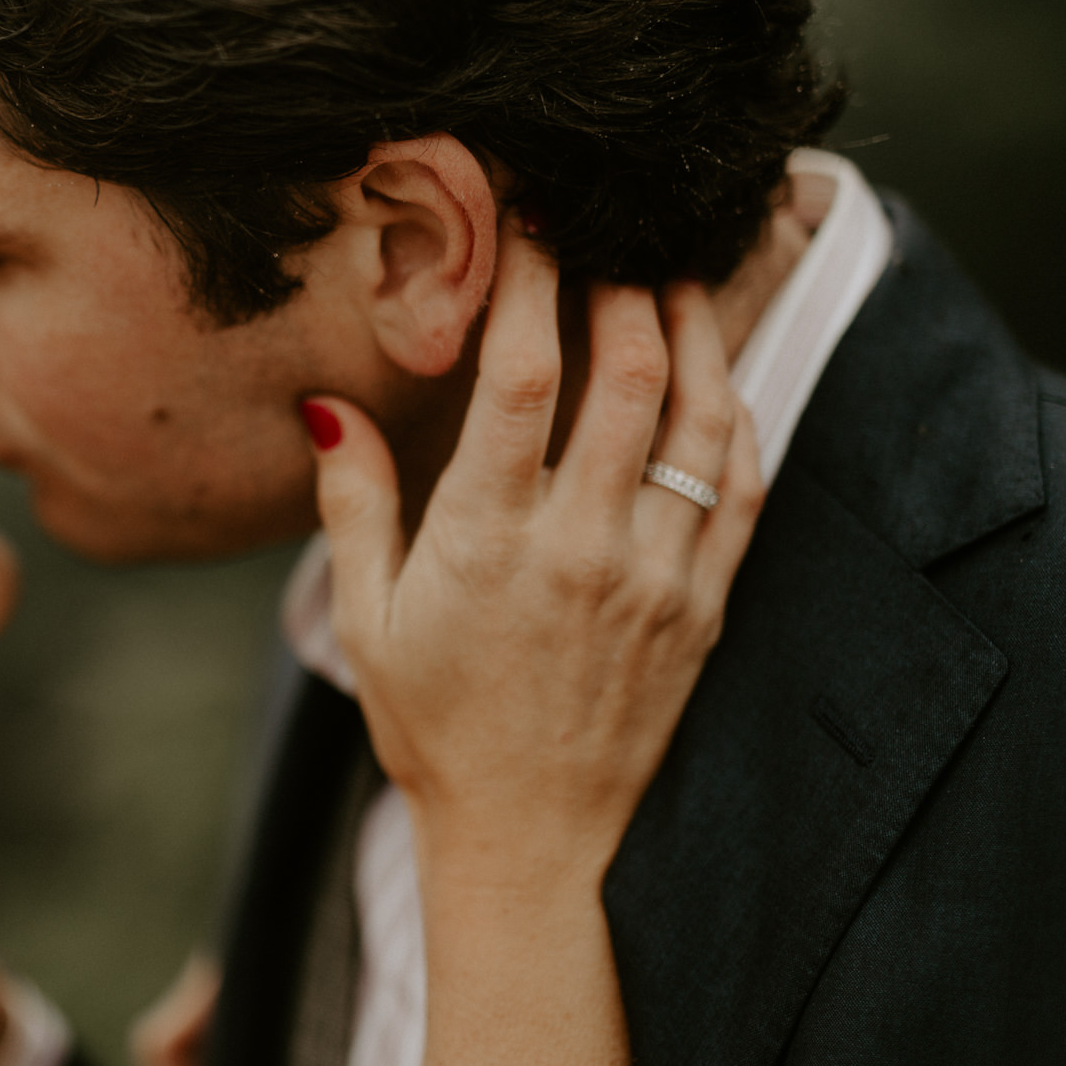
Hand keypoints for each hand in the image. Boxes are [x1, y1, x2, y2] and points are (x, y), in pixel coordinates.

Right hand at [304, 228, 762, 889]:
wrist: (534, 837)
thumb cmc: (435, 725)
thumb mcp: (365, 619)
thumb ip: (353, 502)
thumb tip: (327, 406)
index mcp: (486, 543)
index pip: (520, 378)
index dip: (531, 284)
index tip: (530, 227)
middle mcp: (582, 549)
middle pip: (627, 374)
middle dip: (620, 283)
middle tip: (607, 234)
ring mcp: (657, 577)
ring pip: (700, 419)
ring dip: (692, 331)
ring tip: (670, 275)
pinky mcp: (704, 606)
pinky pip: (738, 487)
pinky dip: (733, 415)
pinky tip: (714, 375)